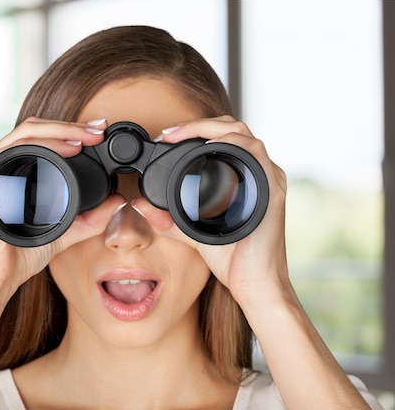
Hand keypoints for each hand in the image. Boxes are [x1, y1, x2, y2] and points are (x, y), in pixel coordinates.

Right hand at [0, 117, 126, 297]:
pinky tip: (68, 149)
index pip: (39, 139)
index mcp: (9, 173)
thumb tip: (118, 201)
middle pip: (33, 129)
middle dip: (70, 126)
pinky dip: (43, 143)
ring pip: (25, 133)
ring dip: (60, 130)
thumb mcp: (63, 232)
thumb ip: (89, 219)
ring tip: (88, 137)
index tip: (99, 133)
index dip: (69, 131)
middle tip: (99, 130)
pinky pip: (13, 149)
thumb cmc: (18, 257)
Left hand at [131, 116, 289, 308]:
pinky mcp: (271, 191)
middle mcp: (259, 175)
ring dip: (212, 127)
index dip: (196, 130)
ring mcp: (267, 180)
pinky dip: (233, 142)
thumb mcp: (193, 234)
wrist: (256, 285)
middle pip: (235, 129)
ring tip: (181, 135)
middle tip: (169, 134)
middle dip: (201, 124)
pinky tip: (211, 144)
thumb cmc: (233, 260)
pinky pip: (255, 153)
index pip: (223, 139)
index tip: (166, 137)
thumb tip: (140, 206)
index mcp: (245, 180)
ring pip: (245, 134)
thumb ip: (169, 220)